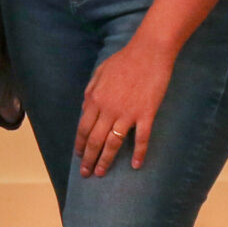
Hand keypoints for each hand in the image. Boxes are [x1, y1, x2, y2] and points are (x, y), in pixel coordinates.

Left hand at [75, 34, 175, 175]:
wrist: (149, 52)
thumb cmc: (124, 60)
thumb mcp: (99, 72)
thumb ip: (90, 90)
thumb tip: (84, 108)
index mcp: (95, 98)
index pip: (83, 127)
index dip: (81, 144)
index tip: (79, 156)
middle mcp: (108, 108)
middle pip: (95, 139)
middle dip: (89, 158)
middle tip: (86, 173)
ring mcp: (127, 113)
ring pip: (113, 143)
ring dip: (106, 160)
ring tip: (101, 173)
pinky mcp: (146, 114)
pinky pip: (141, 138)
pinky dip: (138, 153)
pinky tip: (135, 165)